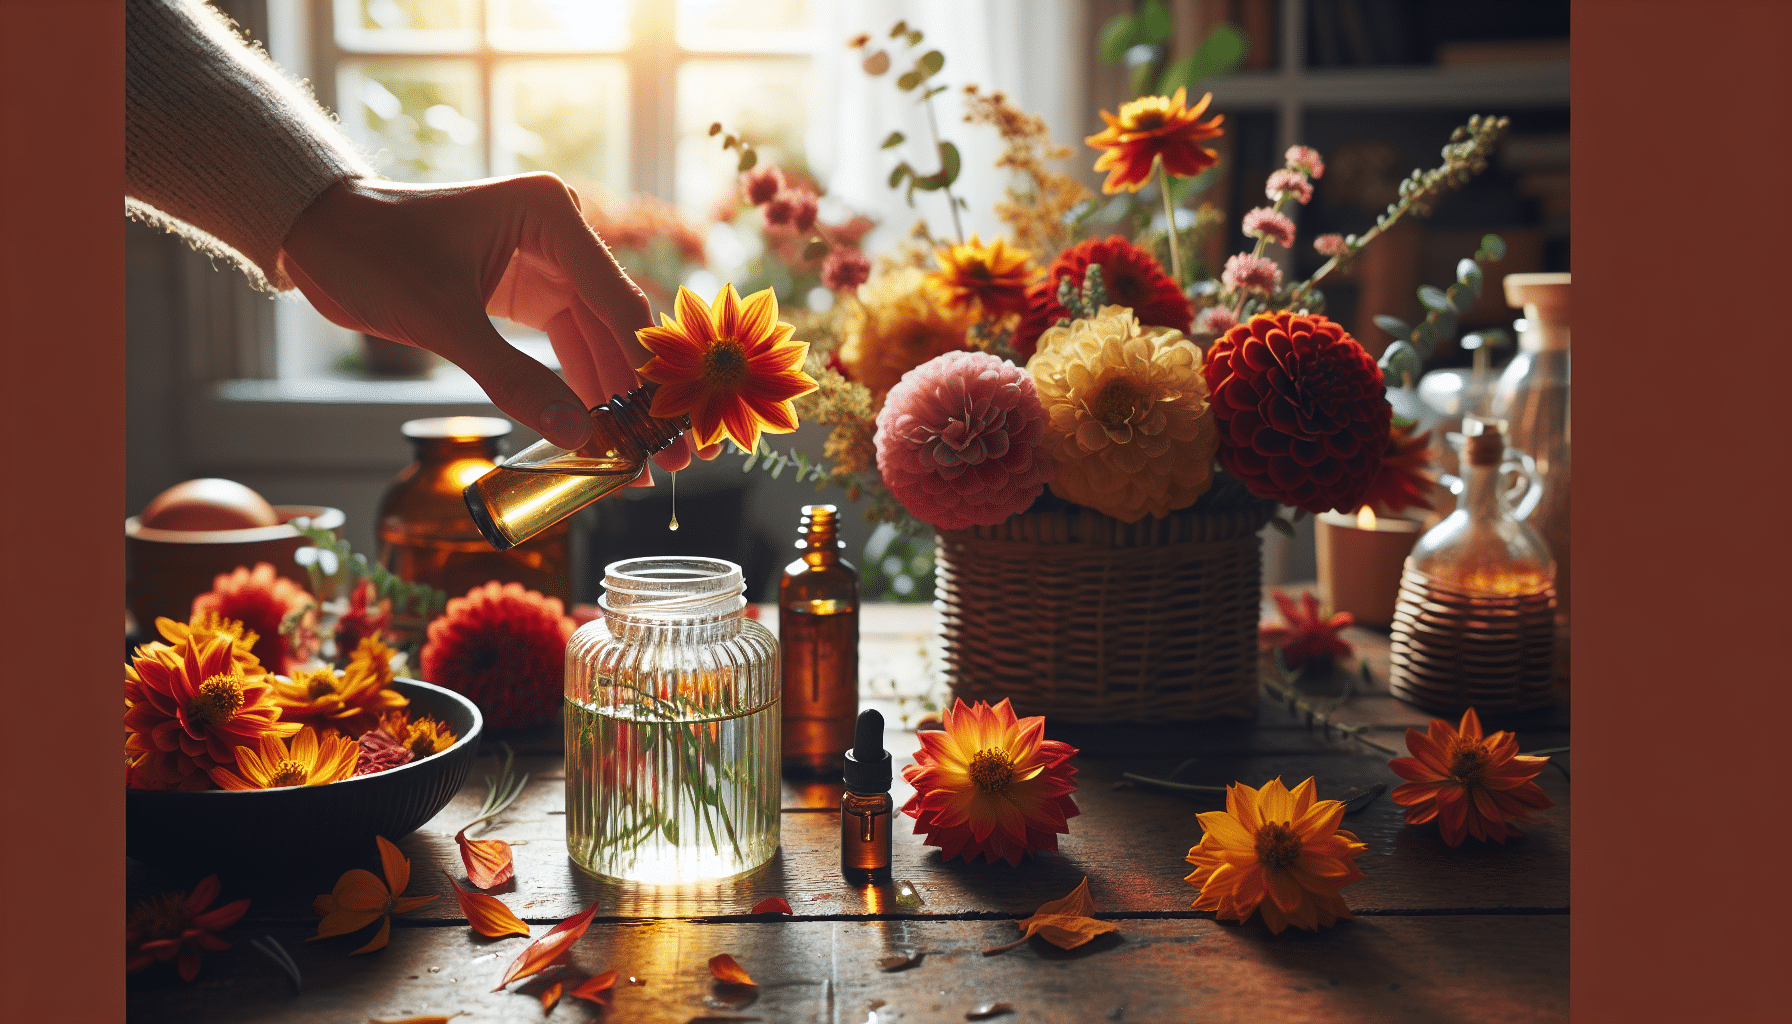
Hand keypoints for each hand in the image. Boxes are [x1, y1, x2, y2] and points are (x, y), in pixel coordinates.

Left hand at [279, 173, 713, 470]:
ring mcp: (550, 263)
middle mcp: (562, 233)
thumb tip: (578, 440)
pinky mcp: (531, 290)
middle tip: (670, 456)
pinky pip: (570, 346)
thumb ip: (513, 380)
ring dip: (617, 400)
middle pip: (618, 326)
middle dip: (641, 395)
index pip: (616, 302)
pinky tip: (601, 436)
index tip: (668, 425)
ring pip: (599, 342)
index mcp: (550, 216)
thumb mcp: (442, 322)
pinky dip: (583, 390)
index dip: (646, 371)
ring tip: (641, 461)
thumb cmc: (370, 254)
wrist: (319, 235)